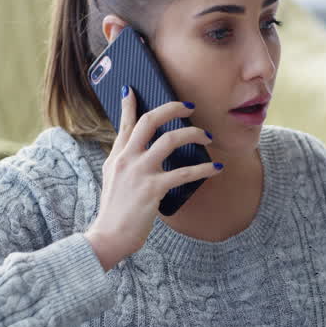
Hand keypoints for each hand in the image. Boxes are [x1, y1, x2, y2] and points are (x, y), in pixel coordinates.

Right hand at [85, 86, 221, 270]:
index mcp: (117, 156)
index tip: (132, 89)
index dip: (129, 104)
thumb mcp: (113, 181)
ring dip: (193, 134)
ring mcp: (140, 172)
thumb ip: (125, 163)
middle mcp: (127, 158)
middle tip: (189, 107)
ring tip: (207, 137)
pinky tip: (216, 168)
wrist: (108, 237)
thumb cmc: (115, 211)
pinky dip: (204, 169)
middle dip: (172, 108)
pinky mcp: (153, 189)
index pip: (124, 123)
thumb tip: (142, 152)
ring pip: (170, 140)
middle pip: (150, 121)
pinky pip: (184, 173)